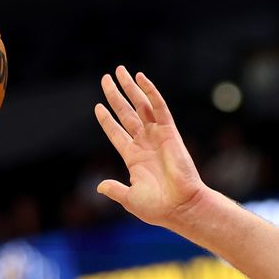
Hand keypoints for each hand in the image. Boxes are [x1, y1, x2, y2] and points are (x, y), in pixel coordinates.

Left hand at [94, 67, 209, 228]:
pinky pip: (159, 107)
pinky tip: (141, 78)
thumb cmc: (158, 207)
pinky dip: (150, 92)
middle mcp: (145, 143)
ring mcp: (157, 136)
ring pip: (140, 106)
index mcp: (134, 158)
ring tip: (119, 70)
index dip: (107, 120)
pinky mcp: (169, 132)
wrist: (181, 206)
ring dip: (130, 88)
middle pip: (126, 113)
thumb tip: (99, 186)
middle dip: (115, 95)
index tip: (98, 106)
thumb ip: (115, 190)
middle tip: (105, 78)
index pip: (117, 133)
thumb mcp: (130, 199)